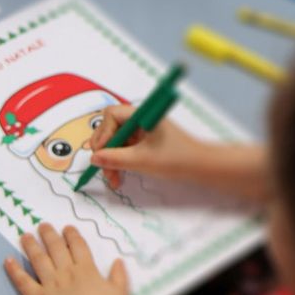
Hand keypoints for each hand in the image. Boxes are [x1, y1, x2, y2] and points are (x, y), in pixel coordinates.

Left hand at [5, 225, 128, 294]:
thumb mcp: (120, 294)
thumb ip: (118, 276)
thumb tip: (118, 261)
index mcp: (87, 270)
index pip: (78, 247)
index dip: (72, 235)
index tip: (66, 228)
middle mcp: (66, 272)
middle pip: (55, 248)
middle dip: (48, 235)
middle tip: (42, 226)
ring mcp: (49, 284)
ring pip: (38, 259)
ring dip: (31, 246)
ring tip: (25, 236)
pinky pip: (22, 281)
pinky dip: (14, 270)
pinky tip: (8, 261)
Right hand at [88, 105, 209, 189]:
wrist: (201, 167)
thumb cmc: (176, 159)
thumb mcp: (141, 161)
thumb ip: (115, 159)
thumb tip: (93, 158)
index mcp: (142, 115)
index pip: (111, 115)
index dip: (103, 134)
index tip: (102, 153)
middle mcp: (140, 120)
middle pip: (111, 129)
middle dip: (105, 150)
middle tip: (103, 169)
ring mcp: (142, 131)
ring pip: (116, 142)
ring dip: (111, 160)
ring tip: (113, 180)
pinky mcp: (144, 142)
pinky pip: (124, 149)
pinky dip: (119, 162)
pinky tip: (119, 176)